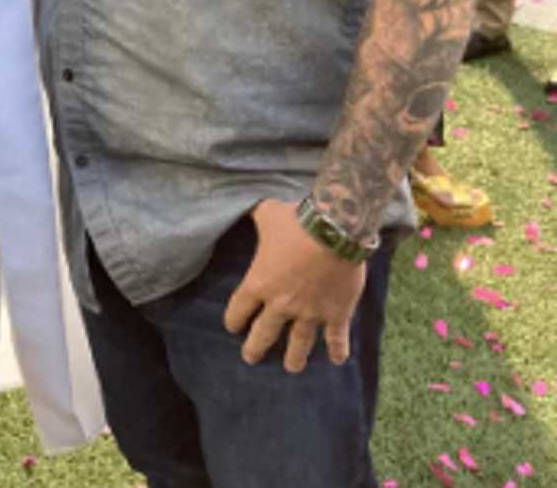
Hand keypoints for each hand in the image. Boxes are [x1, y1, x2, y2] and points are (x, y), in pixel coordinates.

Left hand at [222, 198, 366, 372]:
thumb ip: (256, 214)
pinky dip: (338, 350)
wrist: (335, 229)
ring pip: (299, 344)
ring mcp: (310, 313)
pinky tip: (338, 360)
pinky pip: (336, 338)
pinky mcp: (337, 314)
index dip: (234, 319)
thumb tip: (245, 203)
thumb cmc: (296, 221)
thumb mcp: (266, 213)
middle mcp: (282, 304)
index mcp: (259, 282)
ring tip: (291, 368)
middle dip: (255, 348)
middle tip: (251, 358)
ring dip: (294, 358)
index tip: (232, 326)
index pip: (239, 308)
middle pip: (264, 334)